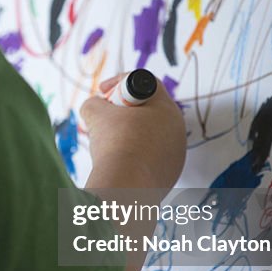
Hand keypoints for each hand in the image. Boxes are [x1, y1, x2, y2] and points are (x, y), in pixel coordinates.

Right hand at [80, 74, 185, 192]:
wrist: (127, 187)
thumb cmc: (116, 144)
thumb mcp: (95, 113)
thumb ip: (94, 104)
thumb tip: (94, 107)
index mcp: (166, 108)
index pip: (147, 84)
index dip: (121, 83)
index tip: (103, 92)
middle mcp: (177, 130)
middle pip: (149, 111)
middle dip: (124, 112)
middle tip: (105, 118)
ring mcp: (175, 154)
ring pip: (151, 137)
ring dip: (130, 136)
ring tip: (109, 145)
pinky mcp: (169, 176)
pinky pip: (151, 159)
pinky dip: (135, 158)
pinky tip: (119, 164)